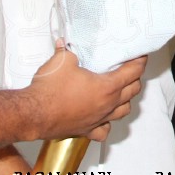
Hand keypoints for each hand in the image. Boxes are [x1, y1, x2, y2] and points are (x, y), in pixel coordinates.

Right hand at [28, 47, 145, 140]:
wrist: (33, 114)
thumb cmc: (50, 89)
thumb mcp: (62, 61)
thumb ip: (68, 50)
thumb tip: (64, 43)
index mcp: (107, 87)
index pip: (133, 72)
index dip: (140, 62)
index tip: (141, 55)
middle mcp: (107, 105)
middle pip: (132, 91)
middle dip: (135, 78)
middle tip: (129, 69)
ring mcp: (98, 120)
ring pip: (123, 111)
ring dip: (125, 100)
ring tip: (120, 91)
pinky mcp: (86, 131)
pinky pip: (104, 130)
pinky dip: (107, 124)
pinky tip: (103, 118)